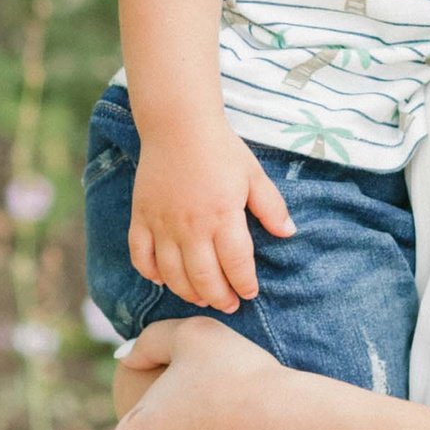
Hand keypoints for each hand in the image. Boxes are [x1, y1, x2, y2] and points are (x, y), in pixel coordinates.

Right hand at [127, 120, 291, 313]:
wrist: (178, 124)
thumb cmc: (221, 149)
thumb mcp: (254, 174)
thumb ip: (271, 206)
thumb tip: (289, 233)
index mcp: (223, 215)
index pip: (236, 264)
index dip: (244, 284)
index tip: (250, 292)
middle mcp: (191, 226)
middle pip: (204, 278)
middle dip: (219, 298)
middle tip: (228, 305)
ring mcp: (163, 224)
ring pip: (172, 274)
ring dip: (188, 292)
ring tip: (202, 297)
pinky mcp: (141, 217)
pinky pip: (141, 256)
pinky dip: (150, 273)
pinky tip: (163, 279)